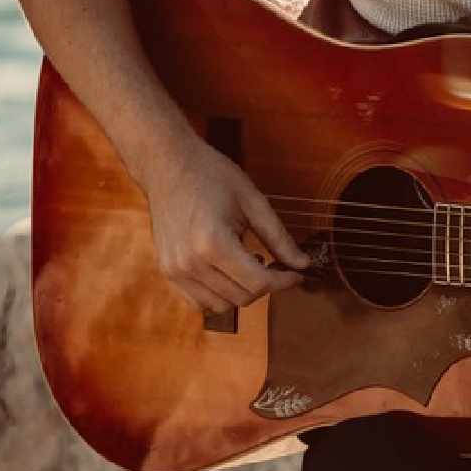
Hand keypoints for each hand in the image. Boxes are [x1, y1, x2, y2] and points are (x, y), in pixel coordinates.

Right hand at [144, 143, 311, 313]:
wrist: (167, 165)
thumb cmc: (211, 175)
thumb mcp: (252, 201)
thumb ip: (279, 237)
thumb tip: (303, 264)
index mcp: (213, 243)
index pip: (259, 283)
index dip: (284, 282)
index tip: (297, 273)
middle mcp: (191, 263)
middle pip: (243, 297)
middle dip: (267, 285)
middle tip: (276, 264)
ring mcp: (175, 271)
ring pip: (222, 305)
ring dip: (243, 292)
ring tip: (249, 263)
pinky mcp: (167, 272)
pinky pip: (200, 303)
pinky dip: (220, 296)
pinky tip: (229, 272)